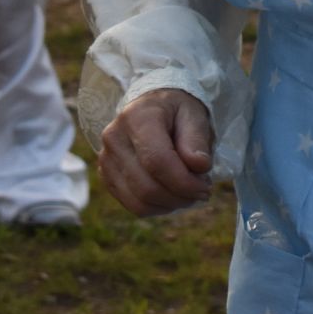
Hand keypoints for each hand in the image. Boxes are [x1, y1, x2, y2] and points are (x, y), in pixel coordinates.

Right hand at [98, 88, 214, 216]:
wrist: (155, 106)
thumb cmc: (178, 111)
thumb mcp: (194, 115)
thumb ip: (197, 139)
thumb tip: (200, 166)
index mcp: (137, 117)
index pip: (156, 161)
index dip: (183, 182)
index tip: (206, 187)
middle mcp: (115, 138)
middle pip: (146, 186)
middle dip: (180, 197)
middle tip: (202, 191)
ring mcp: (106, 159)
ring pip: (139, 202)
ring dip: (171, 205)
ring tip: (190, 193)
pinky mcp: (107, 176)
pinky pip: (133, 205)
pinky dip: (158, 207)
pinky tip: (173, 194)